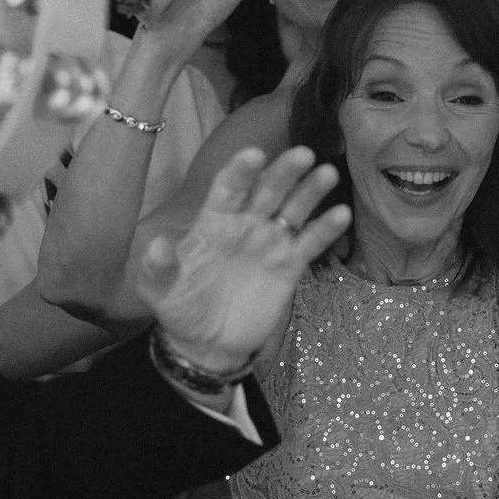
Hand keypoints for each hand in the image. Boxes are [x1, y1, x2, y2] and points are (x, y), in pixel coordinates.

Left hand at [138, 146, 350, 376]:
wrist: (207, 344)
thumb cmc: (180, 307)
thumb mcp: (159, 290)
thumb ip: (158, 267)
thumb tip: (157, 245)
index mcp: (213, 222)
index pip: (228, 189)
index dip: (241, 171)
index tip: (255, 155)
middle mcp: (245, 224)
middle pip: (267, 190)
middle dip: (284, 172)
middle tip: (303, 154)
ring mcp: (270, 242)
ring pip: (293, 209)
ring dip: (310, 191)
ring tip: (327, 174)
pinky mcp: (289, 266)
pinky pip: (309, 243)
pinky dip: (326, 229)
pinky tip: (342, 215)